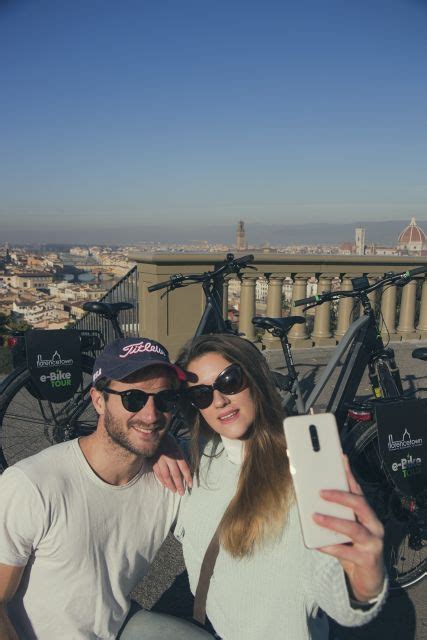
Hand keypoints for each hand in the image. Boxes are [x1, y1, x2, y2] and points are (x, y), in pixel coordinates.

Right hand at [152, 435, 191, 495]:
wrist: (154, 434)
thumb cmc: (169, 441)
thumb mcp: (177, 447)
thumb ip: (181, 458)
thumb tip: (187, 470)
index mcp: (177, 453)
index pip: (184, 468)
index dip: (188, 477)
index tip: (191, 485)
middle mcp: (169, 458)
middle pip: (175, 474)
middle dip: (179, 484)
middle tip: (182, 493)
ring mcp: (160, 461)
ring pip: (166, 476)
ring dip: (171, 485)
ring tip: (174, 491)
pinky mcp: (153, 462)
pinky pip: (158, 474)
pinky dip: (162, 481)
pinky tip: (166, 485)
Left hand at [313, 455, 384, 602]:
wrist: (368, 579)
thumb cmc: (354, 547)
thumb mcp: (346, 528)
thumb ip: (335, 514)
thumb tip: (312, 497)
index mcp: (368, 514)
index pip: (359, 490)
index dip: (349, 474)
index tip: (340, 459)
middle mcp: (374, 525)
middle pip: (361, 505)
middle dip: (341, 496)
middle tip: (321, 492)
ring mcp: (373, 543)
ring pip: (354, 528)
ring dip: (333, 521)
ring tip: (315, 517)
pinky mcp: (367, 560)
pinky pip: (347, 552)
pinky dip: (331, 547)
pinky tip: (318, 544)